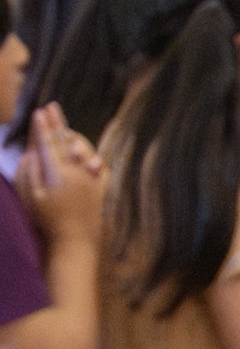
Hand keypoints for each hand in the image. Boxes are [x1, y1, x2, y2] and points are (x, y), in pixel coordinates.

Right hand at [14, 103, 103, 248]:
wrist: (75, 242)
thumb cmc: (48, 221)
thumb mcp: (32, 197)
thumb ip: (29, 173)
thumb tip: (30, 153)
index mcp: (58, 172)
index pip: (48, 143)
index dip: (42, 127)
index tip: (37, 112)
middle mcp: (78, 172)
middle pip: (66, 141)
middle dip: (58, 122)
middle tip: (52, 106)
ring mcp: (91, 180)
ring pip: (85, 150)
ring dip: (74, 135)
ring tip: (66, 126)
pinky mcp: (100, 189)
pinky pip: (101, 167)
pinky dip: (93, 156)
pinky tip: (89, 153)